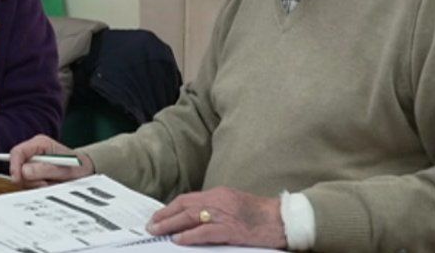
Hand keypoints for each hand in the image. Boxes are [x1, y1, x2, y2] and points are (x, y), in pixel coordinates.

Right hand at [8, 134, 93, 187]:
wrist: (85, 173)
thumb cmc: (77, 167)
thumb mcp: (64, 169)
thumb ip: (44, 169)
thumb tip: (24, 171)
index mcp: (39, 143)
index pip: (17, 152)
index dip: (14, 166)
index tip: (17, 179)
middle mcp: (33, 152)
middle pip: (18, 167)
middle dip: (30, 179)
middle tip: (45, 183)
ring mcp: (33, 163)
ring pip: (22, 178)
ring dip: (36, 185)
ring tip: (51, 183)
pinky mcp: (33, 174)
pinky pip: (29, 184)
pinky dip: (38, 187)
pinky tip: (49, 185)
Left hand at [147, 187, 286, 248]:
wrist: (283, 219)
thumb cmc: (262, 214)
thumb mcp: (234, 204)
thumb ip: (216, 207)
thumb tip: (195, 217)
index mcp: (219, 193)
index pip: (187, 199)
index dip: (170, 208)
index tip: (158, 216)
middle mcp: (218, 200)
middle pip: (184, 206)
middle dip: (165, 216)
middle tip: (151, 225)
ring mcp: (224, 214)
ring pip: (190, 217)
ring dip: (171, 225)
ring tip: (158, 232)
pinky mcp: (231, 229)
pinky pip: (205, 232)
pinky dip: (189, 235)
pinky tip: (178, 240)